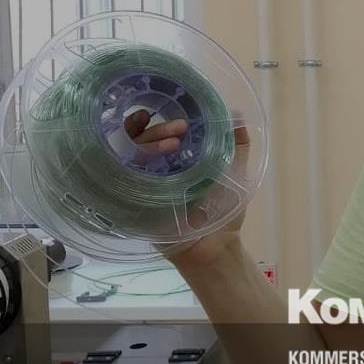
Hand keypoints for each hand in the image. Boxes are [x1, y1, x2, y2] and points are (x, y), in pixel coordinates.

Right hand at [124, 109, 250, 261]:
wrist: (217, 247)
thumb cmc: (225, 212)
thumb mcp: (236, 174)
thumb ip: (237, 147)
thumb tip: (239, 115)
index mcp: (177, 159)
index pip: (159, 132)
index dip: (161, 120)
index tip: (177, 116)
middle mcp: (156, 169)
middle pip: (144, 141)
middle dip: (159, 130)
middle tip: (180, 128)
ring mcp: (144, 185)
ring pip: (131, 157)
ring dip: (148, 145)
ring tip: (172, 144)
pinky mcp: (135, 203)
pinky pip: (123, 182)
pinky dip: (131, 168)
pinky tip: (146, 163)